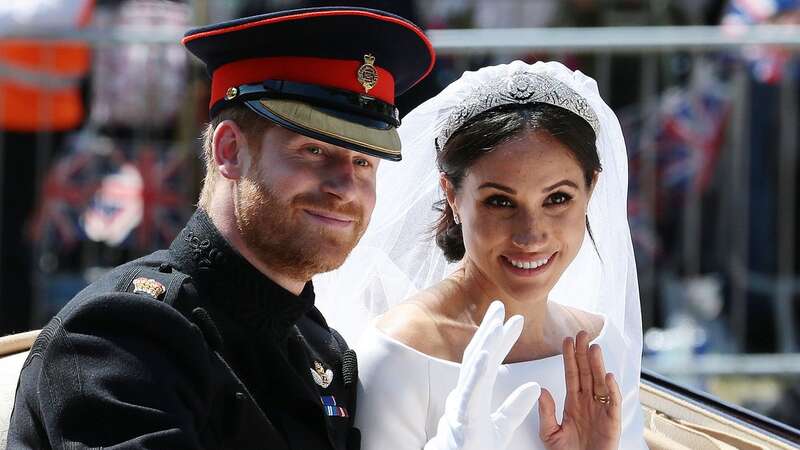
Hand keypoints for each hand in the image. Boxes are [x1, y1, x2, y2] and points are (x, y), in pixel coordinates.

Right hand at [424, 301, 540, 449]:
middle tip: (500, 306)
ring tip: (496, 322)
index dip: (501, 340)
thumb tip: (534, 386)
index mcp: (474, 395)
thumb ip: (516, 407)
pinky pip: (471, 392)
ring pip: (472, 368)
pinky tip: (487, 354)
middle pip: (477, 356)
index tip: (515, 320)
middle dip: (489, 330)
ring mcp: (461, 405)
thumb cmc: (472, 449)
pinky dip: (478, 372)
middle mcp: (465, 395)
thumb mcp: (501, 428)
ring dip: (484, 343)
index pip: (489, 361)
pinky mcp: (463, 418)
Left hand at [539, 331, 620, 449]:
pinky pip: (613, 403)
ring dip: (597, 365)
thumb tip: (541, 390)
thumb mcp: (550, 433)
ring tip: (594, 348)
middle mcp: (588, 402)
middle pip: (587, 373)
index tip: (566, 340)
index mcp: (573, 403)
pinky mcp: (612, 422)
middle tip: (582, 333)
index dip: (570, 357)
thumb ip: (546, 413)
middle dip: (584, 353)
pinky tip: (607, 376)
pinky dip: (612, 389)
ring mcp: (601, 410)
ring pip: (600, 382)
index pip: (571, 374)